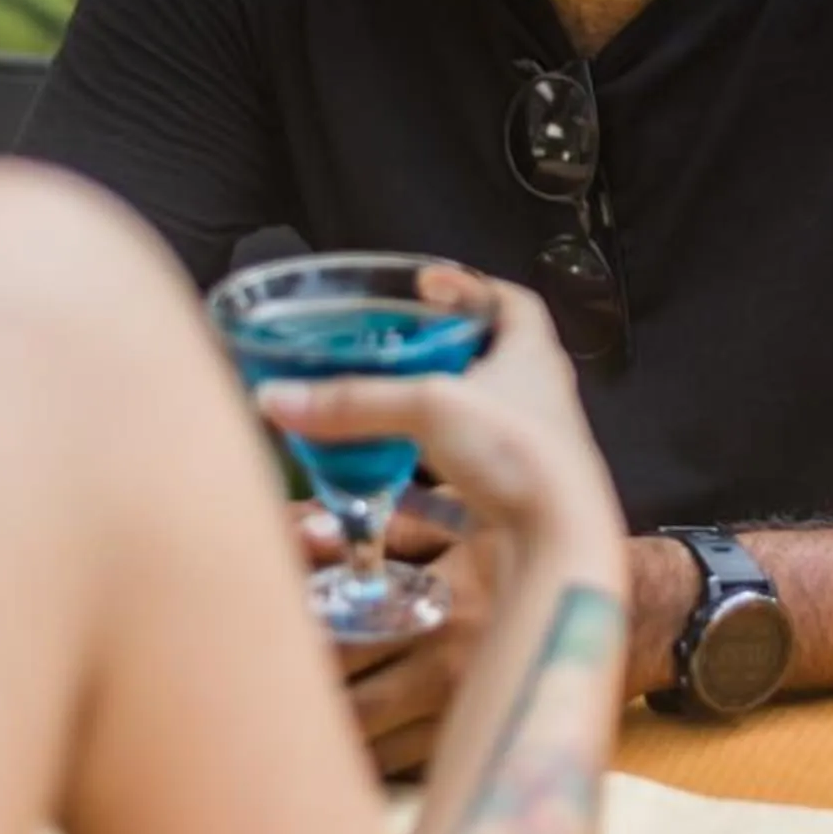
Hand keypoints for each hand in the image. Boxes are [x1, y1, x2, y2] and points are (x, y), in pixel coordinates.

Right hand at [264, 278, 625, 771]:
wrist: (556, 547)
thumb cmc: (517, 455)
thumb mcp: (428, 409)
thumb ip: (353, 403)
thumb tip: (276, 397)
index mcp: (533, 357)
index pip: (514, 304)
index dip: (472, 288)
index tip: (428, 286)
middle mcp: (537, 401)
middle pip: (492, 362)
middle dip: (445, 353)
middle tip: (394, 349)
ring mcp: (527, 454)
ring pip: (477, 423)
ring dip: (434, 416)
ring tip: (386, 410)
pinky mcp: (511, 501)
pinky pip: (462, 484)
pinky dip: (425, 485)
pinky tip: (390, 490)